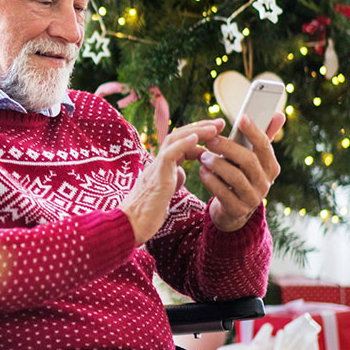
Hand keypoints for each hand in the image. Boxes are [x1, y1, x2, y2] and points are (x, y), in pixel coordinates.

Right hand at [121, 119, 223, 245]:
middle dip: (200, 127)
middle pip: (178, 136)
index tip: (216, 134)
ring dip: (195, 131)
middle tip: (220, 123)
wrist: (130, 226)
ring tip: (213, 127)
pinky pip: (169, 155)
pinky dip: (183, 144)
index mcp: (161, 166)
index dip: (198, 137)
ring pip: (174, 140)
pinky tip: (196, 138)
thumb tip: (181, 173)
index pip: (180, 144)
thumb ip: (173, 179)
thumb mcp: (165, 192)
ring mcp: (156, 168)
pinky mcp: (156, 177)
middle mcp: (157, 162)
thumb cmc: (146, 213)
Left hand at [199, 113, 285, 231]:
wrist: (234, 210)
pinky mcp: (238, 210)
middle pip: (249, 161)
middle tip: (210, 140)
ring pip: (235, 177)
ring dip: (217, 164)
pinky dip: (211, 181)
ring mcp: (253, 198)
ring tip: (203, 156)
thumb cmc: (242, 175)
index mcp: (271, 167)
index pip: (265, 146)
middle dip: (228, 148)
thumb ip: (263, 137)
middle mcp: (265, 183)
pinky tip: (202, 172)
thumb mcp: (252, 158)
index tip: (241, 117)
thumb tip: (278, 114)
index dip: (254, 131)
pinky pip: (223, 194)